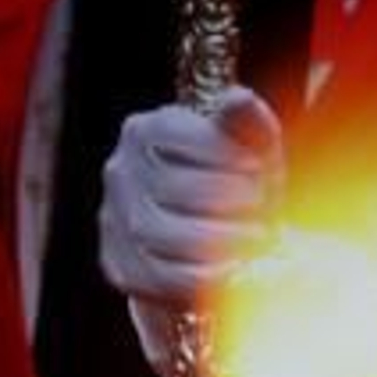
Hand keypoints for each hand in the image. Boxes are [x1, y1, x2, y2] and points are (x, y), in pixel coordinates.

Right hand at [98, 85, 284, 376]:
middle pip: (172, 187)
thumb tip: (238, 100)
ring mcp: (115, 220)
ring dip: (221, 239)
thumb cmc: (237, 188)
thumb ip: (249, 123)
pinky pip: (159, 276)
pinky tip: (233, 268)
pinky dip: (204, 276)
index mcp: (144, 131)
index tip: (258, 169)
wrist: (219, 248)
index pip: (178, 135)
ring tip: (255, 237)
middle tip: (262, 208)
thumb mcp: (251, 151)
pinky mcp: (122, 267)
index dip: (225, 154)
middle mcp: (120, 171)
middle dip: (228, 200)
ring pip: (162, 234)